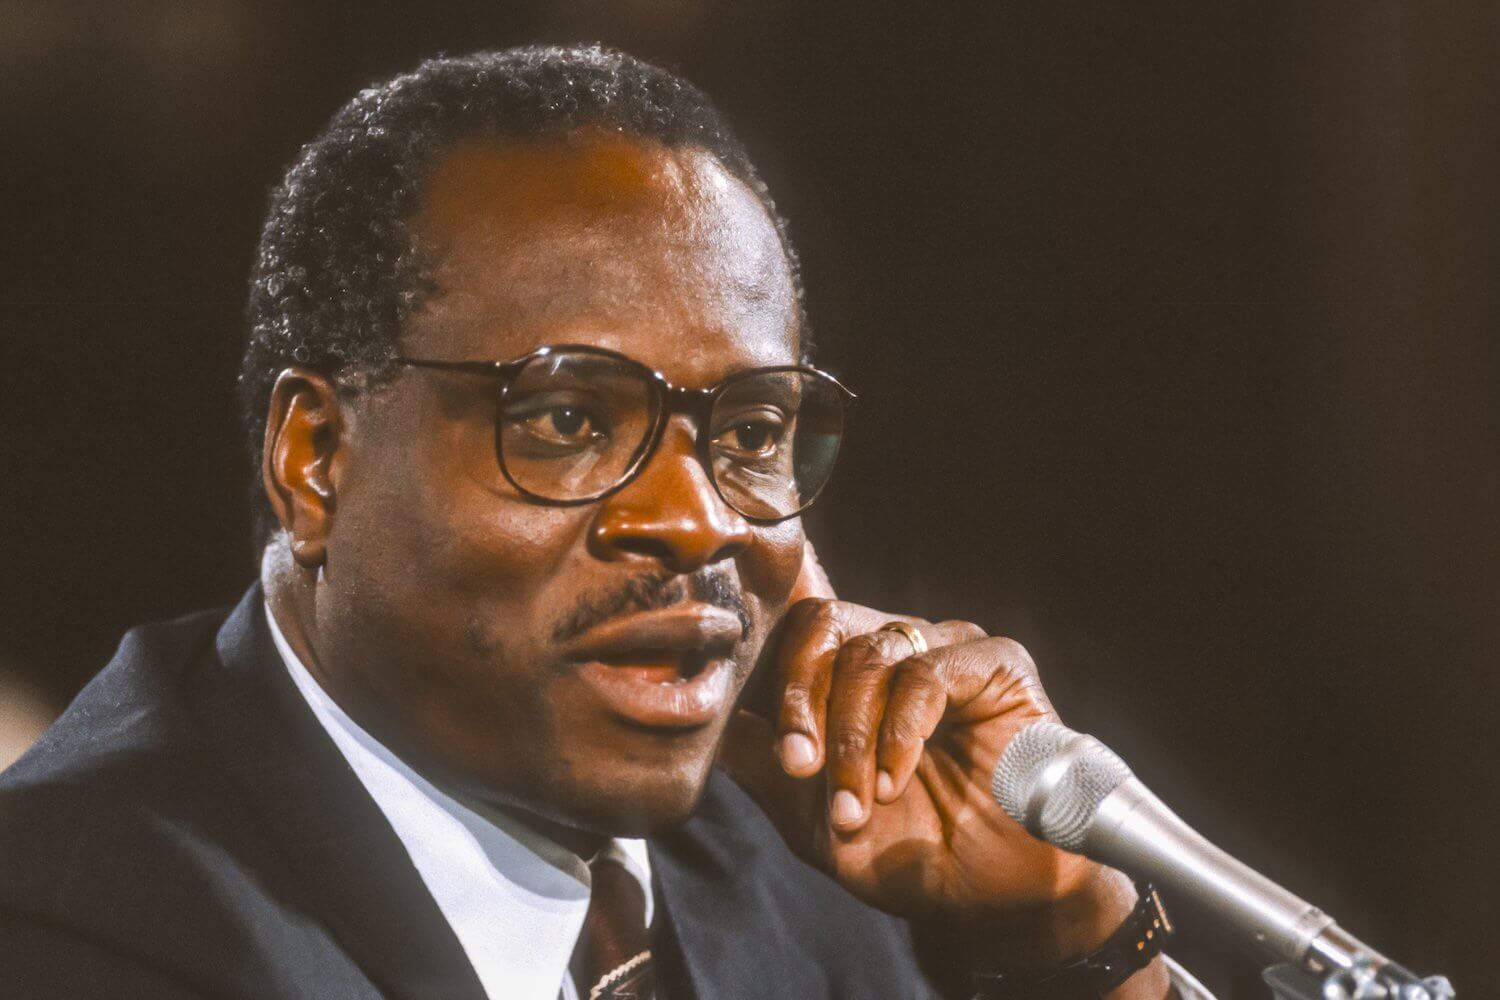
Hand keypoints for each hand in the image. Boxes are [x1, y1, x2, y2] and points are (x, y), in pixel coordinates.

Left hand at [719, 546, 1171, 995]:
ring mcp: (946, 649)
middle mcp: (897, 648)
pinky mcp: (995, 663)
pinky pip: (927, 674)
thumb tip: (700, 715)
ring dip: (851, 736)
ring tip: (856, 803)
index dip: (772, 687)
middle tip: (799, 767)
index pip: (794, 638)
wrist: (991, 899)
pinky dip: (899, 731)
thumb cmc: (906, 851)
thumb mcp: (811, 814)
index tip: (778, 757)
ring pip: (870, 654)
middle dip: (802, 700)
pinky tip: (894, 781)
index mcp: (852, 672)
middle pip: (824, 628)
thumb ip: (759, 760)